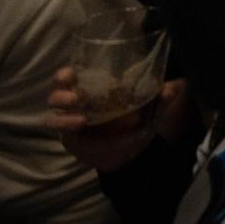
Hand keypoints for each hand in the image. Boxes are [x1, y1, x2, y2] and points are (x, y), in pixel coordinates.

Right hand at [47, 67, 189, 172]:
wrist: (130, 152)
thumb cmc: (136, 122)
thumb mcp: (151, 110)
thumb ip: (161, 99)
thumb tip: (171, 89)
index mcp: (98, 86)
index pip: (76, 72)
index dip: (69, 71)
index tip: (72, 73)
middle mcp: (80, 97)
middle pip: (59, 86)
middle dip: (63, 87)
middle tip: (76, 96)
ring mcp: (70, 114)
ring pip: (54, 104)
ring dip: (63, 106)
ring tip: (81, 117)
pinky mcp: (66, 132)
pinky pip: (54, 123)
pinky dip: (62, 123)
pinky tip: (79, 125)